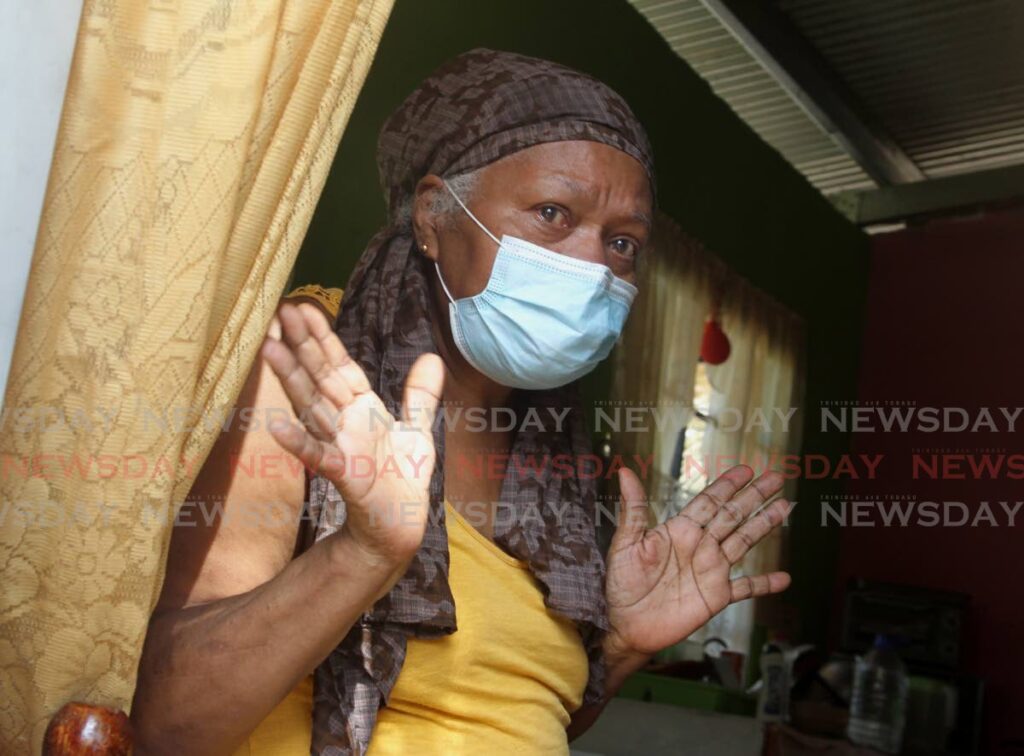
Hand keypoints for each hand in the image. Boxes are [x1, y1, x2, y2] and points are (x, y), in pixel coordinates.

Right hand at [260, 302, 443, 569]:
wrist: (401, 527)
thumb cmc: (402, 481)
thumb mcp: (417, 431)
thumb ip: (421, 395)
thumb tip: (432, 357)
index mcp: (362, 410)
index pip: (340, 367)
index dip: (324, 339)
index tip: (305, 308)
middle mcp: (345, 423)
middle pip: (320, 378)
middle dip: (303, 345)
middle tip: (282, 310)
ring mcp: (341, 447)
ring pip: (313, 407)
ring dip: (291, 379)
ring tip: (269, 349)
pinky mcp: (345, 475)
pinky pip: (320, 455)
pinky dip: (299, 441)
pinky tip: (277, 426)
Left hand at [604, 465, 791, 660]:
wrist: (625, 625)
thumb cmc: (621, 583)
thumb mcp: (626, 544)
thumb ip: (633, 509)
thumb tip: (625, 472)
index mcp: (679, 530)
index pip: (709, 501)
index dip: (727, 485)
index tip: (746, 469)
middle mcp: (699, 546)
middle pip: (732, 515)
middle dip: (754, 496)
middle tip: (775, 477)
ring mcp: (710, 570)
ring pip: (743, 542)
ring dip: (763, 525)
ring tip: (784, 507)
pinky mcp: (716, 596)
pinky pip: (746, 588)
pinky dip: (764, 583)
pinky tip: (784, 578)